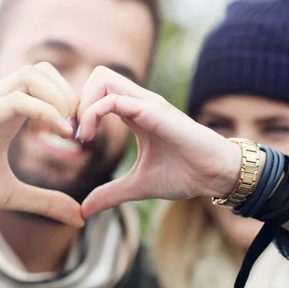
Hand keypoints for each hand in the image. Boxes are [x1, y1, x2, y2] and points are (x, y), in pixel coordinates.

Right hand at [0, 62, 83, 226]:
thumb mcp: (13, 195)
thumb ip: (45, 202)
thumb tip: (79, 218)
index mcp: (4, 113)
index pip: (42, 82)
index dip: (66, 100)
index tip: (75, 131)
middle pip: (40, 69)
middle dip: (67, 93)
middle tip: (74, 127)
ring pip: (29, 75)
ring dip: (57, 97)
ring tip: (65, 129)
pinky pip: (16, 100)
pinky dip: (43, 111)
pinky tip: (55, 133)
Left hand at [77, 66, 241, 217]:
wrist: (214, 175)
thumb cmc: (184, 174)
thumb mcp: (137, 186)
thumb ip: (110, 194)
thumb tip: (84, 210)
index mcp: (135, 113)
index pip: (99, 93)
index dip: (81, 111)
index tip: (75, 139)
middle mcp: (138, 102)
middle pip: (97, 77)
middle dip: (77, 100)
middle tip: (74, 132)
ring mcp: (145, 103)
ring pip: (102, 79)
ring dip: (83, 104)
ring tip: (82, 135)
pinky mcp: (152, 111)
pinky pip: (112, 99)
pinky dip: (93, 113)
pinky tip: (89, 138)